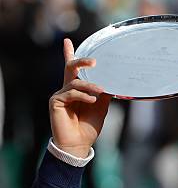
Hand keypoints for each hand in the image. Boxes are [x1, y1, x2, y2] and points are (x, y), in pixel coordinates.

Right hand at [49, 38, 110, 157]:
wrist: (79, 145)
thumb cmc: (88, 128)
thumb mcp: (101, 108)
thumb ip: (103, 93)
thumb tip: (111, 81)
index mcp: (77, 90)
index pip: (72, 70)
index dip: (69, 55)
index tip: (67, 42)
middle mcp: (67, 90)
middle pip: (71, 68)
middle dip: (81, 61)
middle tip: (93, 60)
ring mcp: (61, 95)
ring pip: (75, 82)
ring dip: (90, 86)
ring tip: (101, 91)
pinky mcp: (56, 102)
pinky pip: (71, 93)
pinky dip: (83, 95)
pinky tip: (92, 100)